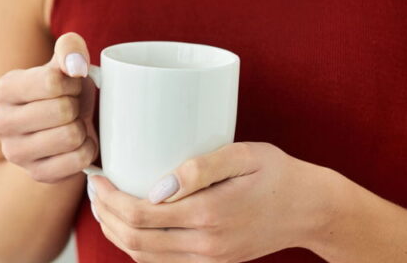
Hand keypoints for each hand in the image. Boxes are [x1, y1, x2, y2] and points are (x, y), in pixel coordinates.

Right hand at [0, 32, 98, 182]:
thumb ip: (70, 48)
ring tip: (74, 123)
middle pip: (62, 110)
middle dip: (77, 105)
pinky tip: (78, 143)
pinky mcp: (37, 174)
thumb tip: (75, 67)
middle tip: (73, 106)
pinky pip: (79, 160)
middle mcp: (0, 123)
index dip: (72, 82)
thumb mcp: (65, 61)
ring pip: (71, 136)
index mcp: (2, 90)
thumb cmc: (64, 89)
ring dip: (82, 127)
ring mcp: (15, 153)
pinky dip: (88, 149)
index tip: (70, 85)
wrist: (62, 125)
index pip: (51, 83)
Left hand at [87, 142, 328, 262]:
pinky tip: (128, 225)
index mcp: (208, 215)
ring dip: (116, 233)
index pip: (139, 216)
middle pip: (135, 240)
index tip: (97, 177)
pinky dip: (138, 248)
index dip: (109, 199)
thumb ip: (200, 167)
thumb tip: (157, 186)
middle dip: (104, 216)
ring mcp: (210, 259)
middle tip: (94, 189)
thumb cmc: (277, 173)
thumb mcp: (242, 155)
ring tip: (103, 206)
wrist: (313, 210)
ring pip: (145, 257)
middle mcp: (206, 245)